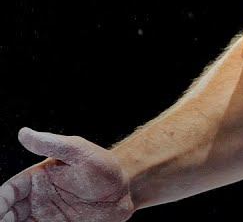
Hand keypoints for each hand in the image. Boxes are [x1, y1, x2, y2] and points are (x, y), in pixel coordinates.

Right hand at [0, 128, 133, 221]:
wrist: (126, 189)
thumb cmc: (103, 166)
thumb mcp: (79, 151)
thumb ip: (52, 144)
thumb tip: (24, 133)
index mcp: (36, 180)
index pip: (9, 191)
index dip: (1, 201)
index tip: (0, 211)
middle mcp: (36, 200)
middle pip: (10, 213)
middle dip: (4, 219)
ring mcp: (46, 217)